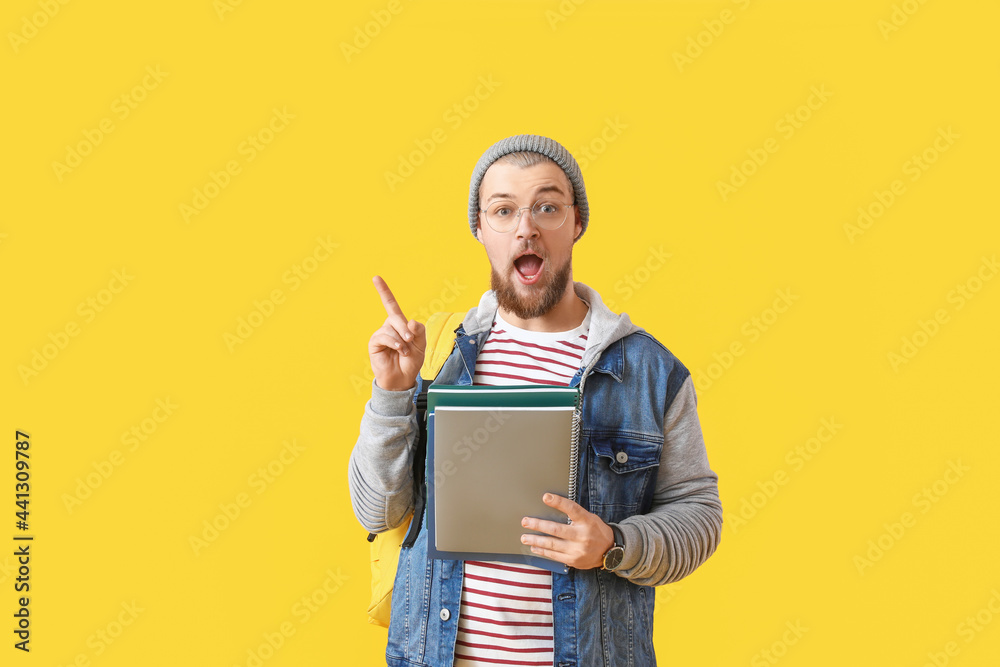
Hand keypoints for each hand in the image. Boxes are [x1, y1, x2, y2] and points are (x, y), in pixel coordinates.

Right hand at [368, 275, 426, 391]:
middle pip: (396, 317)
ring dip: (401, 340)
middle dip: (405, 329)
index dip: (384, 291)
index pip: (390, 304)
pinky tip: (398, 349)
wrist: (403, 378)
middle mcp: (388, 327)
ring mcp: (381, 334)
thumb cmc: (411, 361)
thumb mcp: (421, 345)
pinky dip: (394, 342)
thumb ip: (419, 331)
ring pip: (391, 327)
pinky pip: (384, 336)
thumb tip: (409, 321)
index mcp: (400, 324)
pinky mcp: (374, 343)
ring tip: (404, 350)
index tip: (375, 278)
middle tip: (410, 340)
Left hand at [520, 493, 614, 569]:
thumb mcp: (589, 518)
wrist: (610, 552)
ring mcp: (577, 550)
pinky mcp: (573, 560)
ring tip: (525, 537)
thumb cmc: (596, 531)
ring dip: (536, 540)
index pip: (572, 508)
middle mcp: (582, 536)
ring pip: (552, 544)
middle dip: (538, 525)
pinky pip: (554, 556)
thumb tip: (553, 505)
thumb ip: (574, 514)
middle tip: (525, 521)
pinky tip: (534, 547)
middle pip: (556, 529)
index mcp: (587, 521)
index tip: (545, 497)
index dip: (558, 502)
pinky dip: (543, 551)